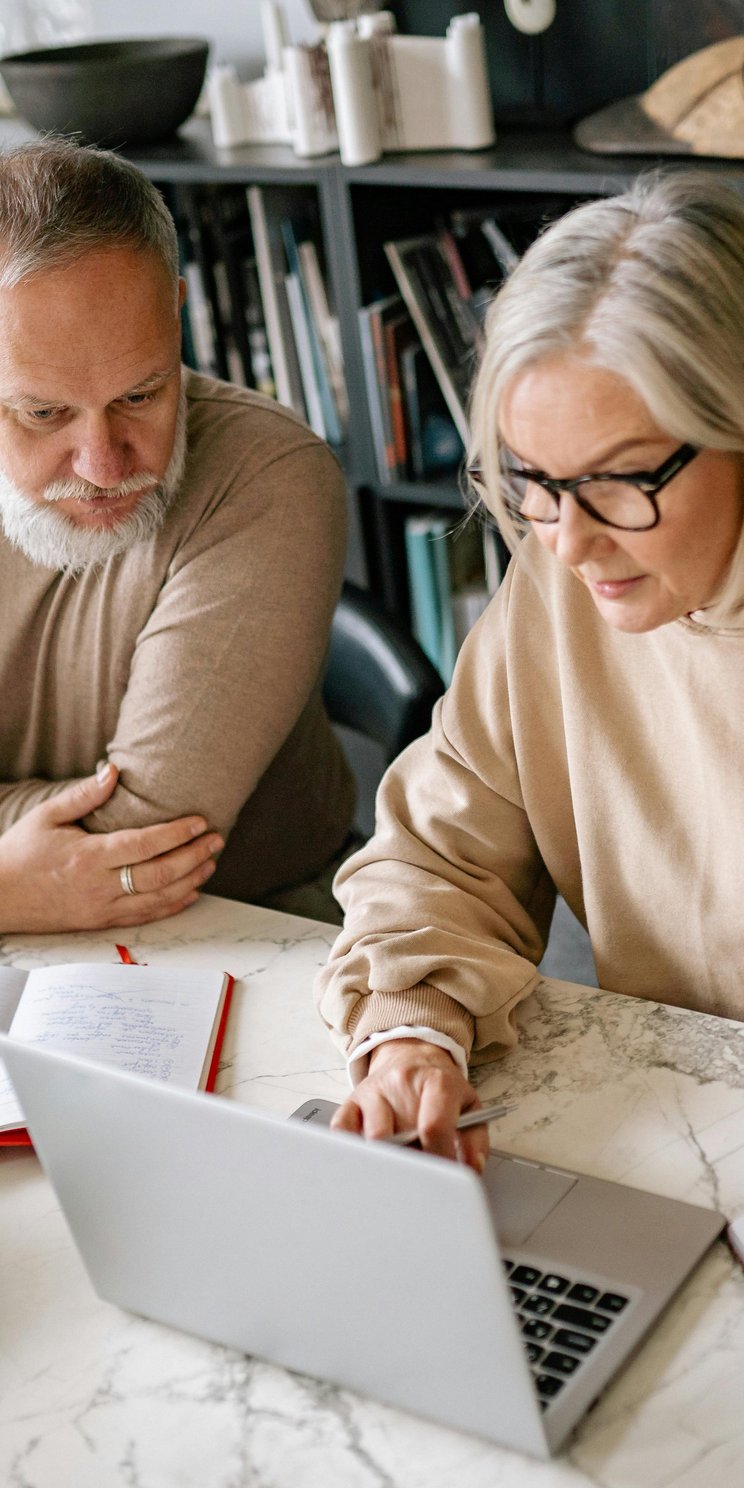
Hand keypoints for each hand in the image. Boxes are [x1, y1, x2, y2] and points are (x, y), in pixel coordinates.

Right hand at [0, 764, 223, 932]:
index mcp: (87, 857)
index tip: (200, 821)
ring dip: (190, 881)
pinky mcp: (101, 922)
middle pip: (159, 874)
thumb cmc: (21, 853)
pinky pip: (144, 916)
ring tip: (210, 862)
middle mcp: (99, 886)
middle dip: (193, 856)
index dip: (176, 833)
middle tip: (217, 840)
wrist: (0, 897)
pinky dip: (172, 905)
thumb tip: (114, 771)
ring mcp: (102, 909)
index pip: (143, 845)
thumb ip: (84, 794)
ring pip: (157, 899)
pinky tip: (190, 892)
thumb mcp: (47, 816)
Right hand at [330, 1038, 488, 1172]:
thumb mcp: (470, 1106)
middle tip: (420, 1178)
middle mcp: (400, 1082)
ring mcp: (373, 1091)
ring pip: (370, 1139)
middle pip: (397, 1138)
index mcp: (436, 1082)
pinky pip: (342, 1133)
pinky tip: (371, 1158)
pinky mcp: (351, 1101)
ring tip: (400, 1166)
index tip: (444, 1179)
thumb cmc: (441, 1089)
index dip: (439, 1160)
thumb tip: (471, 1168)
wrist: (413, 1057)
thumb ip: (475, 1139)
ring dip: (384, 1162)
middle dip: (409, 1167)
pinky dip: (353, 1152)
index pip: (434, 1127)